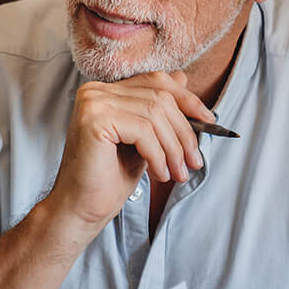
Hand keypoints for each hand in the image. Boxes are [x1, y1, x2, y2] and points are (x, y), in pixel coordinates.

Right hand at [45, 72, 215, 236]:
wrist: (80, 209)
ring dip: (174, 148)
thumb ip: (157, 111)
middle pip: (159, 97)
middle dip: (184, 131)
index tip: (208, 121)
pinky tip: (160, 174)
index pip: (156, 81)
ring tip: (178, 173)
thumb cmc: (109, 179)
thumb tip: (184, 79)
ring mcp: (92, 102)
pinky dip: (159, 155)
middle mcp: (95, 91)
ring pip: (155, 114)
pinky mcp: (94, 120)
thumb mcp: (143, 140)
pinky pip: (143, 130)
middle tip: (194, 161)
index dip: (187, 99)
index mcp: (105, 91)